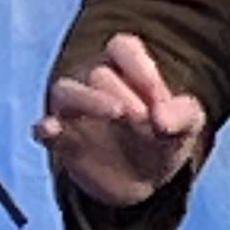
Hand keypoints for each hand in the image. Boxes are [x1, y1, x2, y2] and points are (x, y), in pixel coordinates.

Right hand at [32, 32, 206, 208]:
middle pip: (100, 73)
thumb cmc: (163, 138)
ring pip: (65, 90)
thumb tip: (162, 118)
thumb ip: (183, 115)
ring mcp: (74, 111)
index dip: (140, 66)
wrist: (144, 182)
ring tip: (117, 113)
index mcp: (125, 68)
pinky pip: (43, 127)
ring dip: (89, 99)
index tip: (159, 97)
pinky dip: (46, 127)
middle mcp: (95, 84)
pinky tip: (52, 130)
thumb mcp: (186, 126)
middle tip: (144, 118)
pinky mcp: (61, 140)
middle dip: (124, 93)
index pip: (122, 48)